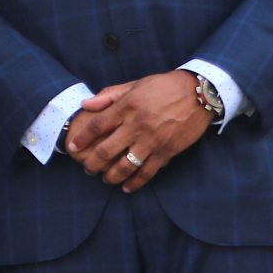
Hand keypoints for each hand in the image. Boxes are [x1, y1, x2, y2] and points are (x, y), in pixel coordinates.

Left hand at [65, 71, 210, 191]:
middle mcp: (137, 125)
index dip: (82, 139)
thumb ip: (109, 95)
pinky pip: (148, 172)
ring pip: (125, 166)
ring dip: (111, 176)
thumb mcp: (135, 84)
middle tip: (88, 168)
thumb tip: (85, 104)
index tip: (72, 147)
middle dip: (92, 164)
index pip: (97, 126)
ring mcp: (152, 141)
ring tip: (105, 179)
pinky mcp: (167, 151)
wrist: (200, 93)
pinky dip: (135, 183)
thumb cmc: (165, 86)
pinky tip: (126, 187)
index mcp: (127, 107)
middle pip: (107, 151)